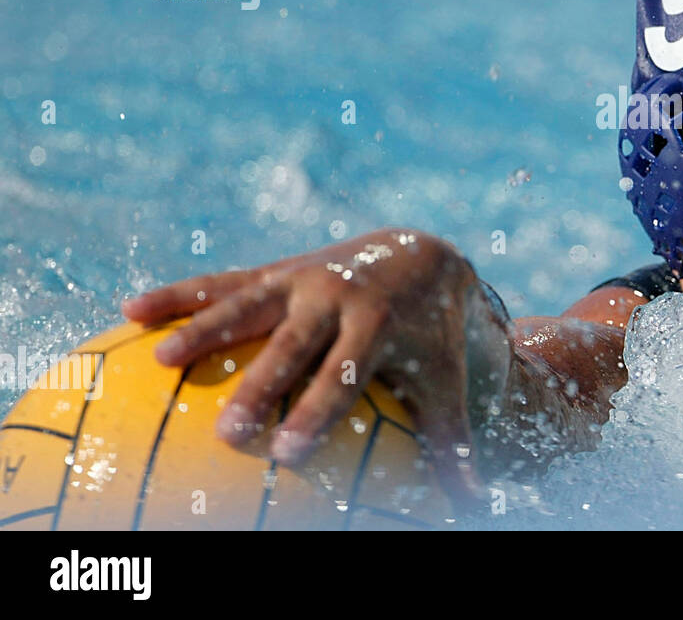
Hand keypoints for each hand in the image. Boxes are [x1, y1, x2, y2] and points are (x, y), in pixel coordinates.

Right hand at [122, 228, 510, 506]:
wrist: (422, 255)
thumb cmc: (429, 337)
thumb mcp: (444, 381)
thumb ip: (452, 442)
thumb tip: (475, 504)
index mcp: (377, 326)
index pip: (345, 375)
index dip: (318, 412)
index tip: (289, 454)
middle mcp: (336, 297)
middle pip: (292, 346)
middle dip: (259, 386)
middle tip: (229, 432)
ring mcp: (301, 279)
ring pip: (247, 306)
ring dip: (204, 331)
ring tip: (162, 363)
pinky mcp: (275, 271)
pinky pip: (221, 282)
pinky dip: (179, 295)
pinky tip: (129, 313)